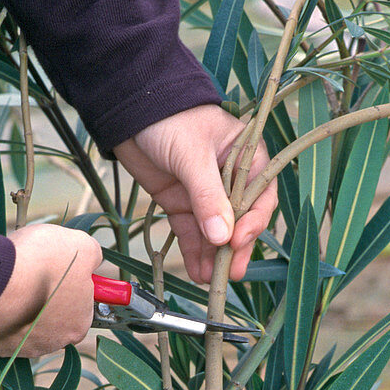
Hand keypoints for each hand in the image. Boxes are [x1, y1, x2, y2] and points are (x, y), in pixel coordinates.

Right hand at [0, 224, 101, 356]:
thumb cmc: (39, 266)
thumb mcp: (80, 246)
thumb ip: (93, 254)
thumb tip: (93, 257)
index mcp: (78, 325)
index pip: (82, 304)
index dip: (72, 282)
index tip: (59, 268)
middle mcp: (52, 343)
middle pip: (53, 315)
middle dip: (46, 294)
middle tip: (33, 271)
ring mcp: (20, 347)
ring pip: (25, 321)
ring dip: (21, 303)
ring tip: (12, 279)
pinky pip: (1, 325)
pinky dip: (0, 309)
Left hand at [113, 105, 277, 282]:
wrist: (129, 109)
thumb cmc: (171, 119)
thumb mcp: (192, 156)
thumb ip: (207, 196)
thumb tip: (223, 237)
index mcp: (247, 157)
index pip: (260, 196)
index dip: (253, 222)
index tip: (237, 241)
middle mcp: (230, 180)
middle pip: (240, 221)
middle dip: (235, 248)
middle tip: (231, 273)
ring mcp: (204, 195)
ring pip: (215, 233)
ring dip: (214, 257)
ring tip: (211, 280)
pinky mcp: (181, 204)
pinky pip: (192, 234)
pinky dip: (195, 253)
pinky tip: (198, 272)